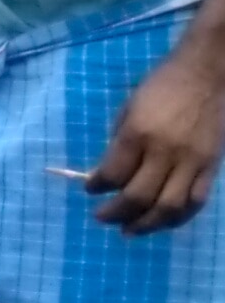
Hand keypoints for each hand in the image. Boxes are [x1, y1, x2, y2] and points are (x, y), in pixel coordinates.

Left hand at [92, 43, 223, 234]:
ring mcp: (192, 161)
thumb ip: (120, 144)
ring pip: (170, 207)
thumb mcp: (130, 108)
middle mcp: (165, 152)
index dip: (96, 187)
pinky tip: (164, 221)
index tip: (90, 190)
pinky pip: (197, 201)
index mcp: (137, 134)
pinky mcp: (213, 165)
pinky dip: (179, 217)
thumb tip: (106, 174)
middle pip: (138, 198)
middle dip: (116, 214)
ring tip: (130, 230)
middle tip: (103, 218)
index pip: (112, 174)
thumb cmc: (162, 85)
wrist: (208, 72)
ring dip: (147, 225)